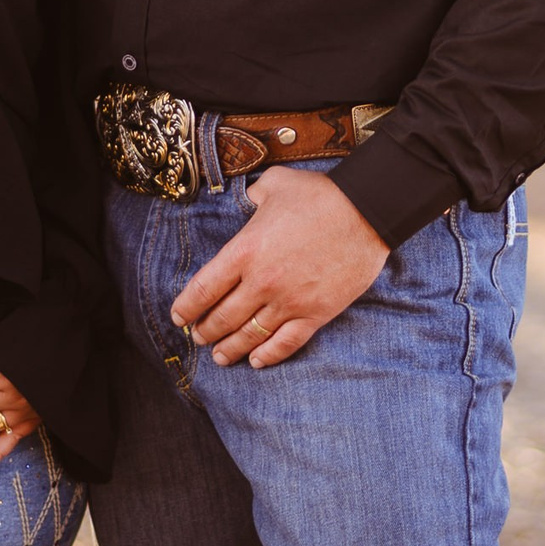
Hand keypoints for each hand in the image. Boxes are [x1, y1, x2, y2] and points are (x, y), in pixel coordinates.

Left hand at [170, 165, 387, 367]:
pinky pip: (286, 343)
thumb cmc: (319, 195)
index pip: (204, 288)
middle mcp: (261, 282)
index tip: (178, 316)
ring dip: (230, 348)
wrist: (366, 212)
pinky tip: (257, 361)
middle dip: (205, 330)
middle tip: (197, 336)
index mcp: (245, 250)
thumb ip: (253, 195)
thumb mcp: (275, 184)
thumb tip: (247, 198)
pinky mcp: (316, 314)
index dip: (187, 306)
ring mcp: (289, 302)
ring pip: (250, 335)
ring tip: (218, 356)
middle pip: (223, 317)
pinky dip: (269, 355)